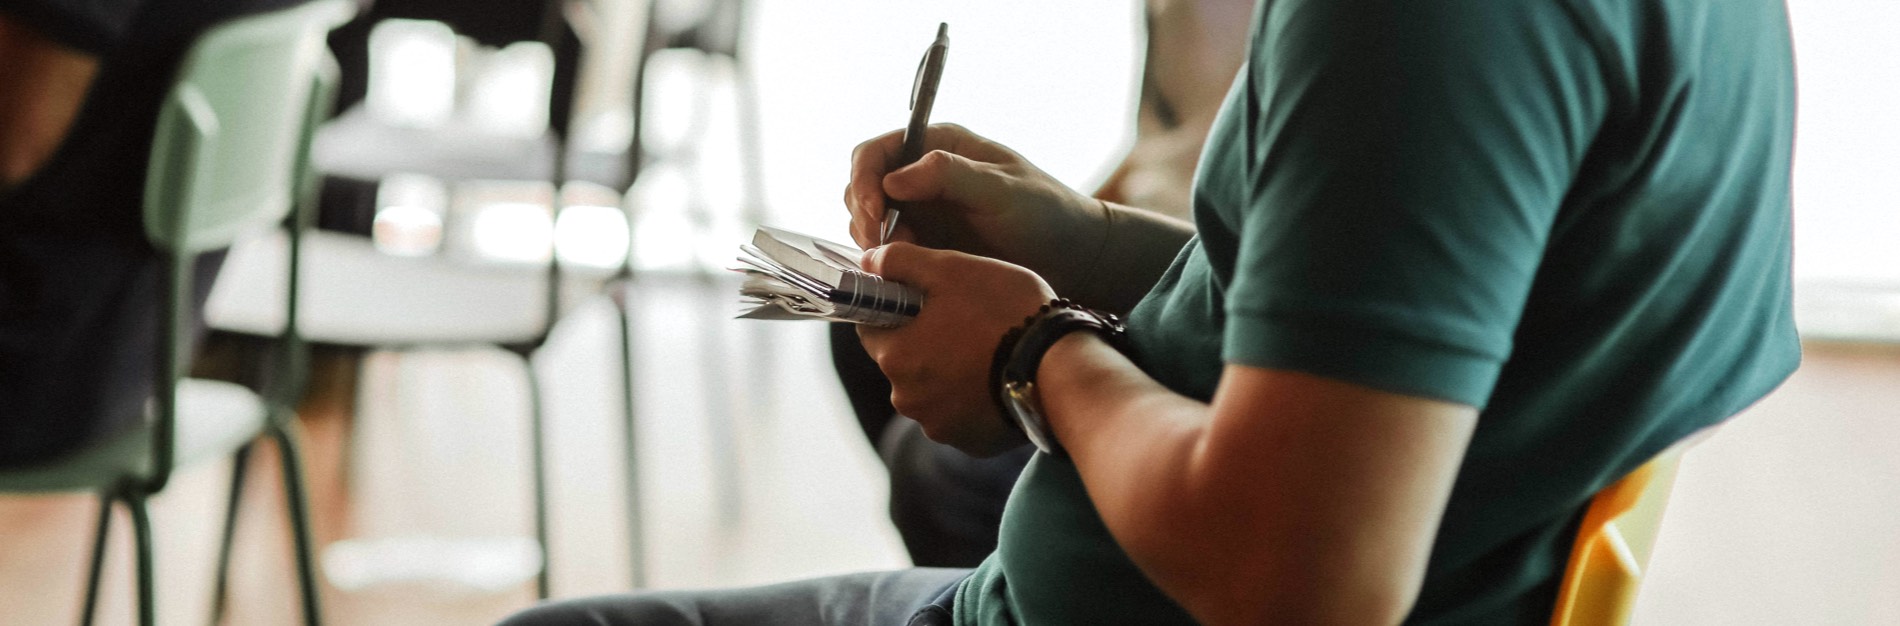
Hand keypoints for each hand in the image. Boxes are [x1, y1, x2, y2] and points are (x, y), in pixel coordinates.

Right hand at [843, 124, 1104, 294]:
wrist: (1071, 255)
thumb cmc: (1045, 213)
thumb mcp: (1002, 190)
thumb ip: (949, 176)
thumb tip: (894, 178)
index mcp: (939, 146)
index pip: (877, 151)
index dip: (864, 180)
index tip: (876, 214)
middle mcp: (923, 173)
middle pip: (864, 185)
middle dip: (864, 215)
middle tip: (882, 247)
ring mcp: (922, 209)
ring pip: (870, 219)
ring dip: (875, 240)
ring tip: (904, 260)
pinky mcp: (927, 242)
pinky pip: (888, 247)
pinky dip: (887, 259)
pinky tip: (909, 270)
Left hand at [857, 242, 1053, 455]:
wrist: (1060, 369)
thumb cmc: (1005, 312)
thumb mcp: (952, 269)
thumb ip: (902, 261)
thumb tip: (869, 260)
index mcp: (894, 356)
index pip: (872, 327)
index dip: (896, 308)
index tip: (925, 300)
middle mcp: (907, 398)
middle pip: (903, 360)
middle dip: (925, 341)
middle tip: (967, 321)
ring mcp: (939, 425)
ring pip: (932, 389)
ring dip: (949, 372)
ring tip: (990, 351)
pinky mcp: (969, 443)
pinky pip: (960, 416)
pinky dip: (973, 399)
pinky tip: (1000, 378)